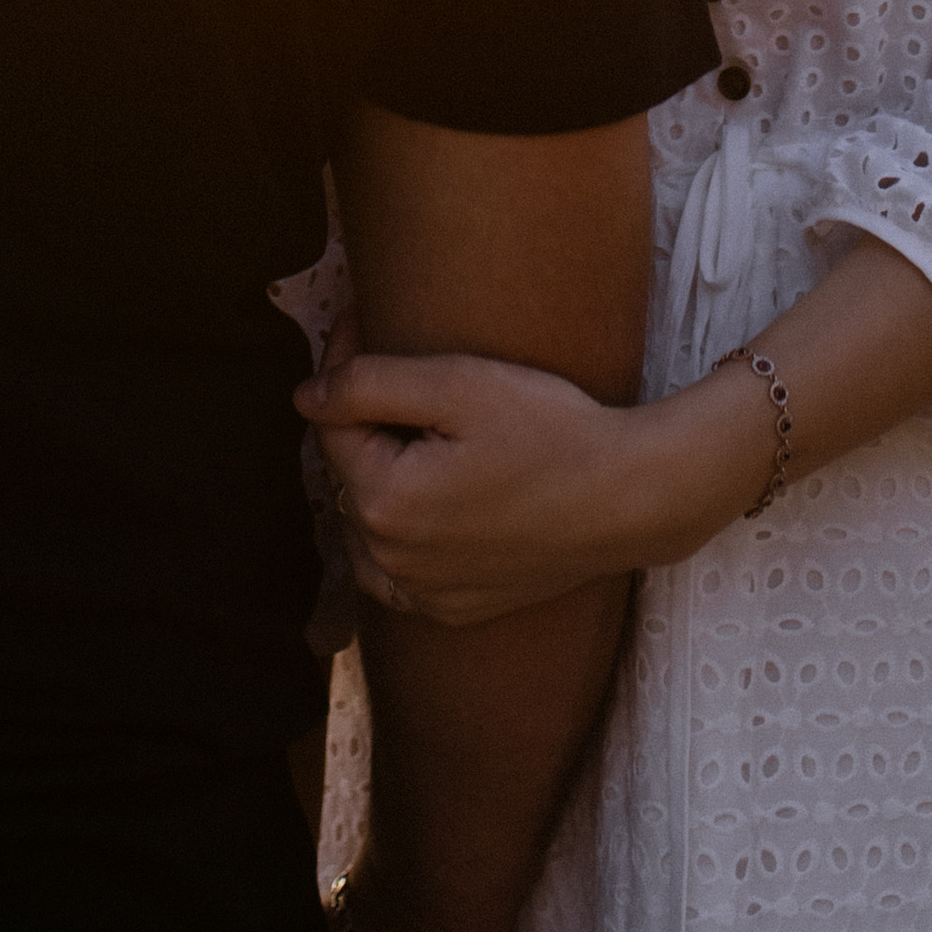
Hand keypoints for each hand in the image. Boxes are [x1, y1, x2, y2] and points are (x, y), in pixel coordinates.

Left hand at [296, 349, 767, 625]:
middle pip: (348, 472)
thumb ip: (369, 384)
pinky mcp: (452, 608)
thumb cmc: (550, 430)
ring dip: (377, 478)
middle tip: (411, 378)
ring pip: (365, 523)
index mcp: (383, 501)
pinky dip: (398, 536)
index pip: (331, 421)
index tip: (367, 323)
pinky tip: (430, 502)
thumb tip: (305, 395)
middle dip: (365, 421)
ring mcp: (421, 593)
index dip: (343, 366)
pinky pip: (396, 572)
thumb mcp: (458, 384)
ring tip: (421, 435)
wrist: (627, 498)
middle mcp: (390, 560)